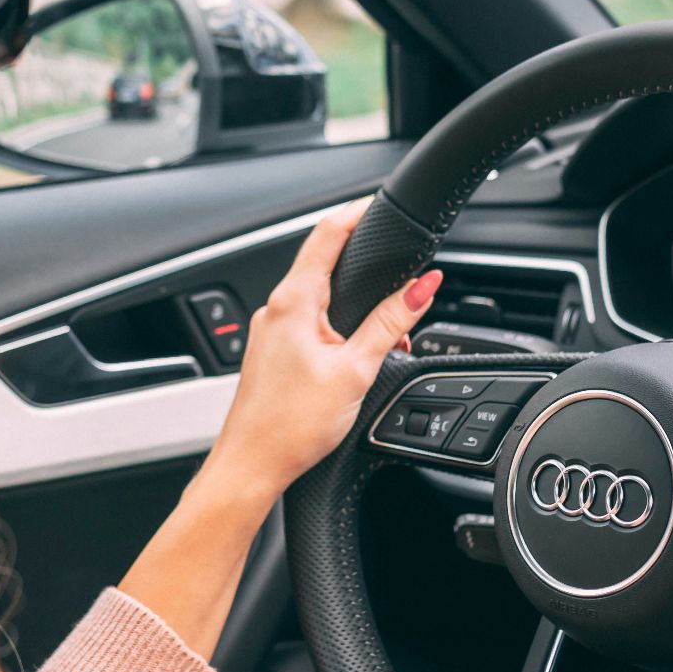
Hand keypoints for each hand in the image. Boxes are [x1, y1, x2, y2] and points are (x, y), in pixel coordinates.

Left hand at [118, 198, 436, 658]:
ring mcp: (270, 331)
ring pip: (318, 298)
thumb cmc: (291, 426)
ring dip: (354, 304)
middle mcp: (276, 309)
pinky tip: (356, 354)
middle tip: (401, 272)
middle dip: (365, 266)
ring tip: (388, 329)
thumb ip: (391, 323)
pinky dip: (337, 327)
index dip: (357, 213)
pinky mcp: (272, 353)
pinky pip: (308, 323)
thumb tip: (422, 287)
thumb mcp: (356, 369)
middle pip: (324, 263)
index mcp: (293, 301)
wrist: (250, 467)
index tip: (381, 204)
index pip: (327, 234)